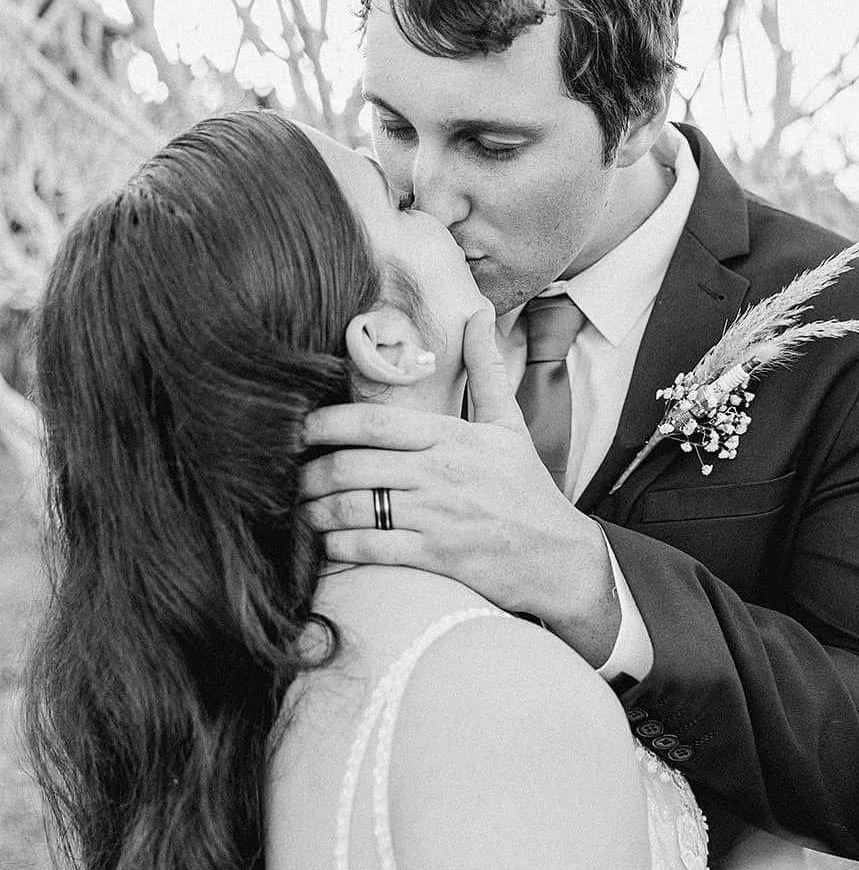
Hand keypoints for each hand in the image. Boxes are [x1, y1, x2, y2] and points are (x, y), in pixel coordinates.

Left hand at [302, 308, 620, 663]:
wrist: (560, 557)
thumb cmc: (526, 489)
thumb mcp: (509, 424)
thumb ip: (486, 368)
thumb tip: (481, 312)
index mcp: (452, 436)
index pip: (374, 423)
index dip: (325, 423)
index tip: (297, 426)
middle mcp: (441, 473)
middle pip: (352, 466)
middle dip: (308, 473)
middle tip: (287, 475)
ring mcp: (438, 517)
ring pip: (355, 509)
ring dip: (315, 512)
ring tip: (299, 511)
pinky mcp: (438, 557)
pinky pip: (372, 550)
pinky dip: (339, 547)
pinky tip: (326, 543)